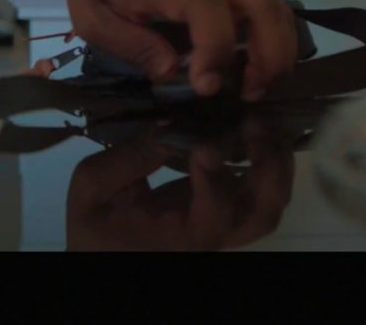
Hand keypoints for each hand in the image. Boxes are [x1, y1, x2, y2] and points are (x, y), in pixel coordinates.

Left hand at [65, 0, 296, 100]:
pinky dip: (268, 36)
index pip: (210, 11)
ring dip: (277, 48)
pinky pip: (260, 5)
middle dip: (271, 56)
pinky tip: (249, 65)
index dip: (215, 51)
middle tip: (250, 93)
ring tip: (255, 85)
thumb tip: (170, 72)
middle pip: (264, 6)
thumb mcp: (90, 12)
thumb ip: (129, 44)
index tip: (204, 86)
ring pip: (272, 5)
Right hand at [66, 118, 295, 250]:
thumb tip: (168, 123)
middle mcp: (214, 234)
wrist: (102, 247)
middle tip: (250, 122)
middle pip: (262, 213)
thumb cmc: (95, 224)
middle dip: (266, 166)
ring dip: (274, 161)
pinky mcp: (225, 206)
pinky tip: (252, 127)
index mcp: (182, 236)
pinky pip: (261, 190)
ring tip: (257, 119)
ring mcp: (225, 221)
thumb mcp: (91, 190)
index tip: (204, 144)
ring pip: (271, 202)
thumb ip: (127, 160)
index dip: (216, 179)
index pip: (215, 215)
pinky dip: (267, 159)